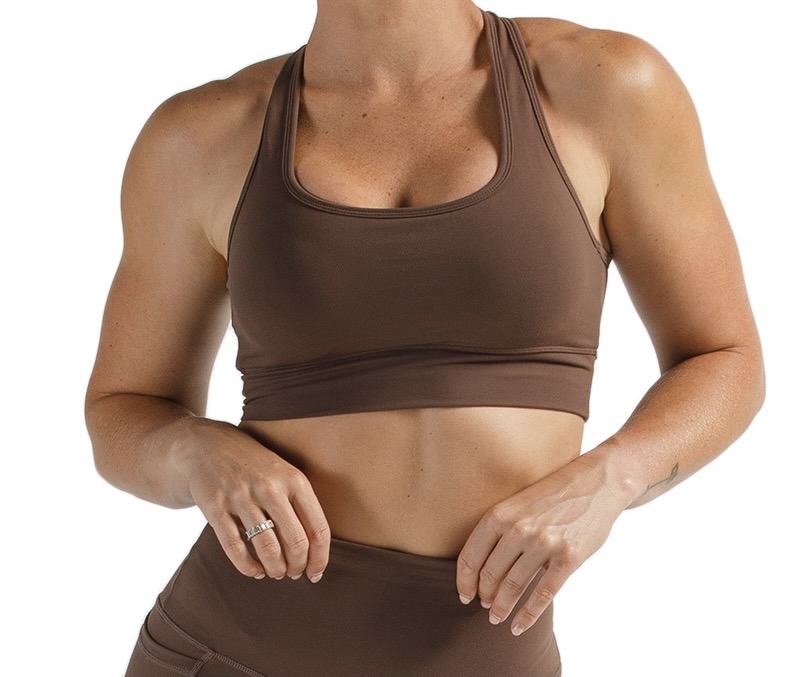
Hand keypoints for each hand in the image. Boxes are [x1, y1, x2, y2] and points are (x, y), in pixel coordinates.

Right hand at [174, 417, 330, 582]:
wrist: (207, 445)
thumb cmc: (254, 466)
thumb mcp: (283, 474)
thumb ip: (299, 505)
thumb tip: (315, 551)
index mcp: (294, 480)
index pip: (318, 529)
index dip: (319, 558)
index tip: (315, 573)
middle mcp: (271, 488)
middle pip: (295, 542)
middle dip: (297, 567)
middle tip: (293, 574)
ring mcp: (242, 497)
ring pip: (267, 549)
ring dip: (275, 569)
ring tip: (275, 572)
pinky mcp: (216, 507)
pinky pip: (236, 548)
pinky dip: (248, 567)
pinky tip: (254, 571)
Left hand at [456, 454, 629, 635]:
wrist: (597, 482)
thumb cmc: (554, 493)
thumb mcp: (518, 501)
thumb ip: (501, 528)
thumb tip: (483, 565)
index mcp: (500, 513)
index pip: (471, 556)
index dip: (464, 581)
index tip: (464, 594)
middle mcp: (518, 529)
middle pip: (490, 574)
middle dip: (484, 596)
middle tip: (484, 606)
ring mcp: (544, 543)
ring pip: (513, 586)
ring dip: (502, 607)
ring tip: (497, 618)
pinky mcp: (568, 557)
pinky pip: (542, 595)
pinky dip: (527, 615)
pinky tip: (518, 626)